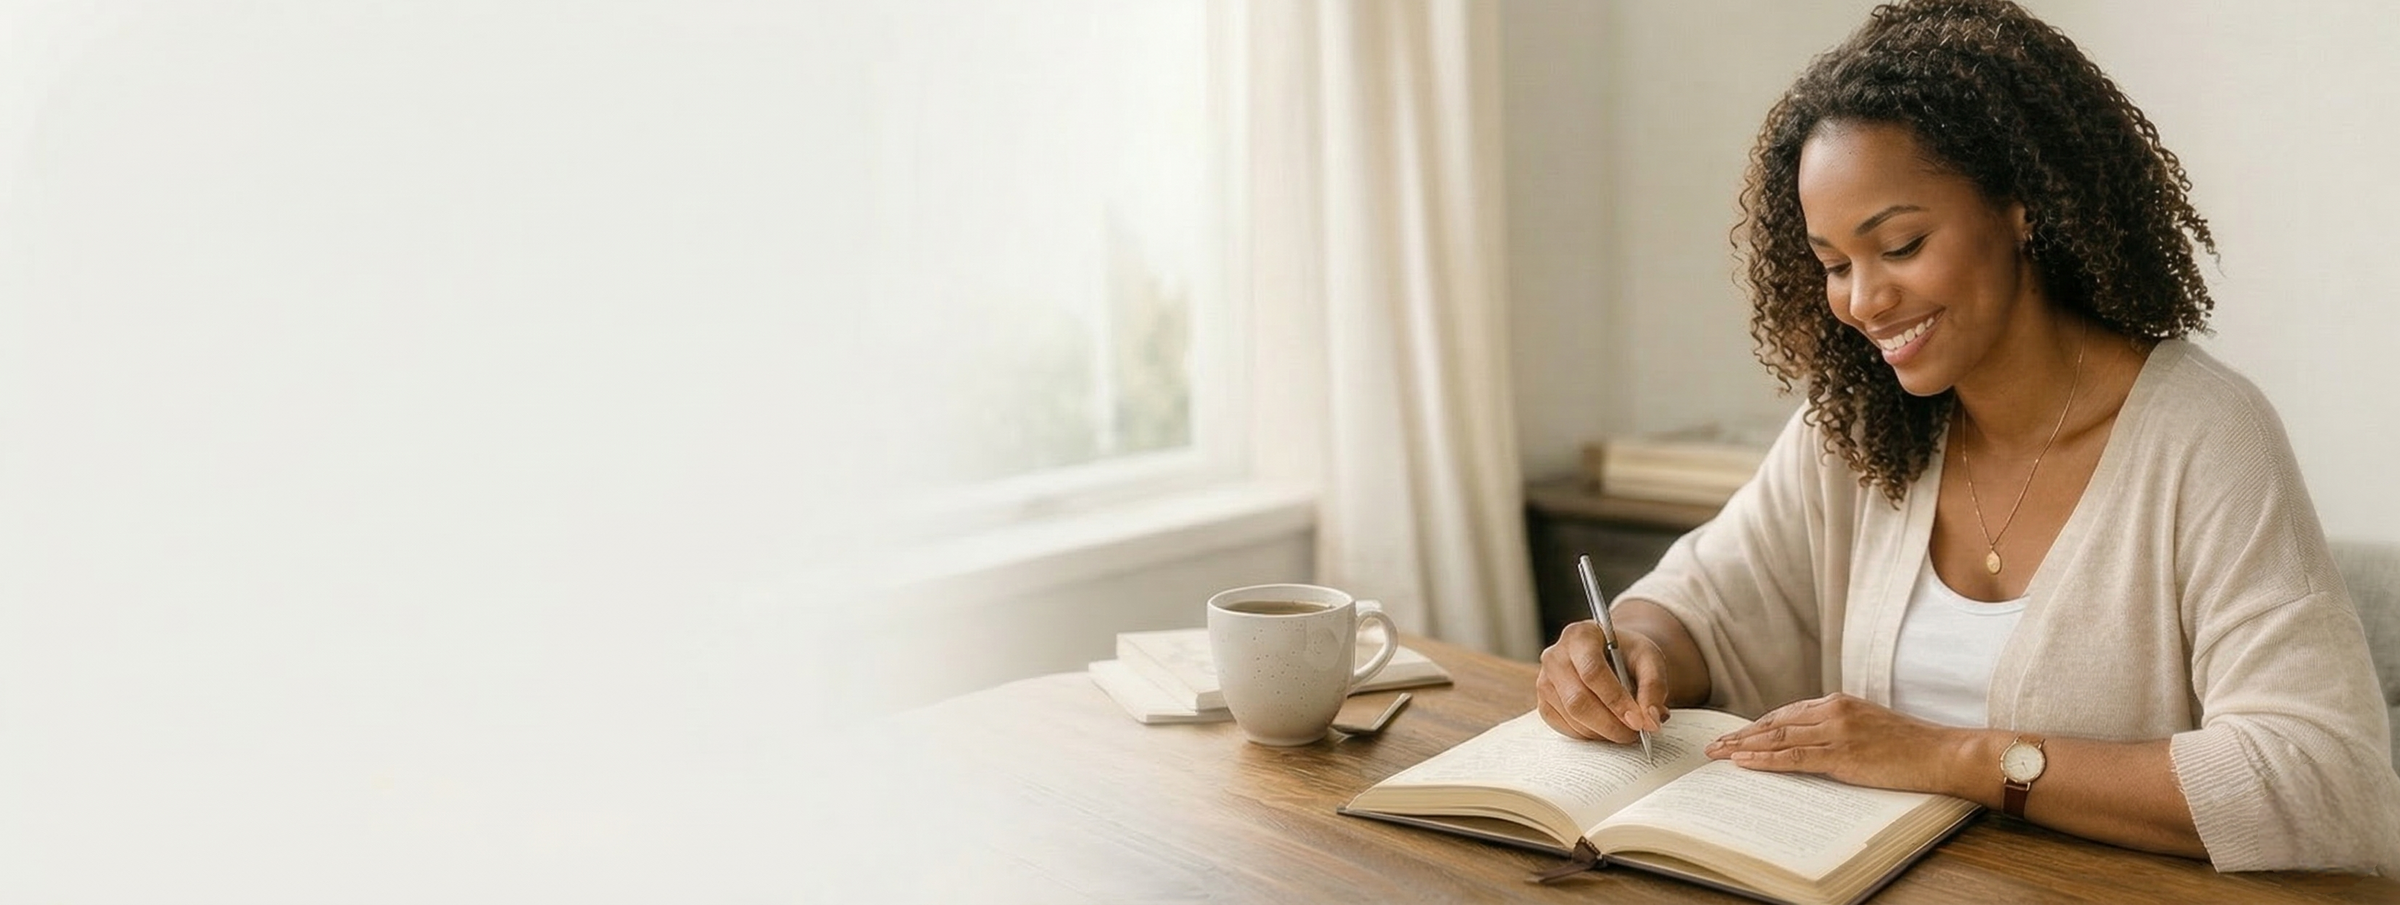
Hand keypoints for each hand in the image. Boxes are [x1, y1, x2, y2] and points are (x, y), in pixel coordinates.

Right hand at [1536, 620, 1668, 744]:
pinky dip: (1590, 735)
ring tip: (1626, 729)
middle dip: (1610, 724)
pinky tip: (1606, 728)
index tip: (1639, 721)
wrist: (1611, 655)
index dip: (1616, 700)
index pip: (1592, 672)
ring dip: (1603, 732)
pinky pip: (1565, 728)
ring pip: (1572, 717)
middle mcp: (1555, 656)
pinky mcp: (1543, 703)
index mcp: (1580, 635)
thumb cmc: (1628, 654)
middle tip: (1636, 734)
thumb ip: (1654, 686)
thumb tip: (1651, 720)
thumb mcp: (1649, 659)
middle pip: (1578, 699)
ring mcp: (1545, 680)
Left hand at [1704, 693, 1961, 792]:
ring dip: (1743, 748)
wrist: (1941, 753)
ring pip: (1777, 738)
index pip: (1786, 713)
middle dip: (1741, 736)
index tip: (1736, 735)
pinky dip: (1765, 760)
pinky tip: (1743, 763)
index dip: (1757, 726)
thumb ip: (1838, 729)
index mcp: (1838, 702)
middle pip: (1775, 723)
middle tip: (1712, 746)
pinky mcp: (1841, 754)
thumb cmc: (1910, 746)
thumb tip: (1809, 743)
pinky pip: (1793, 757)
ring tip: (1717, 755)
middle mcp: (1832, 712)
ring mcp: (1836, 732)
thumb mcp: (1868, 726)